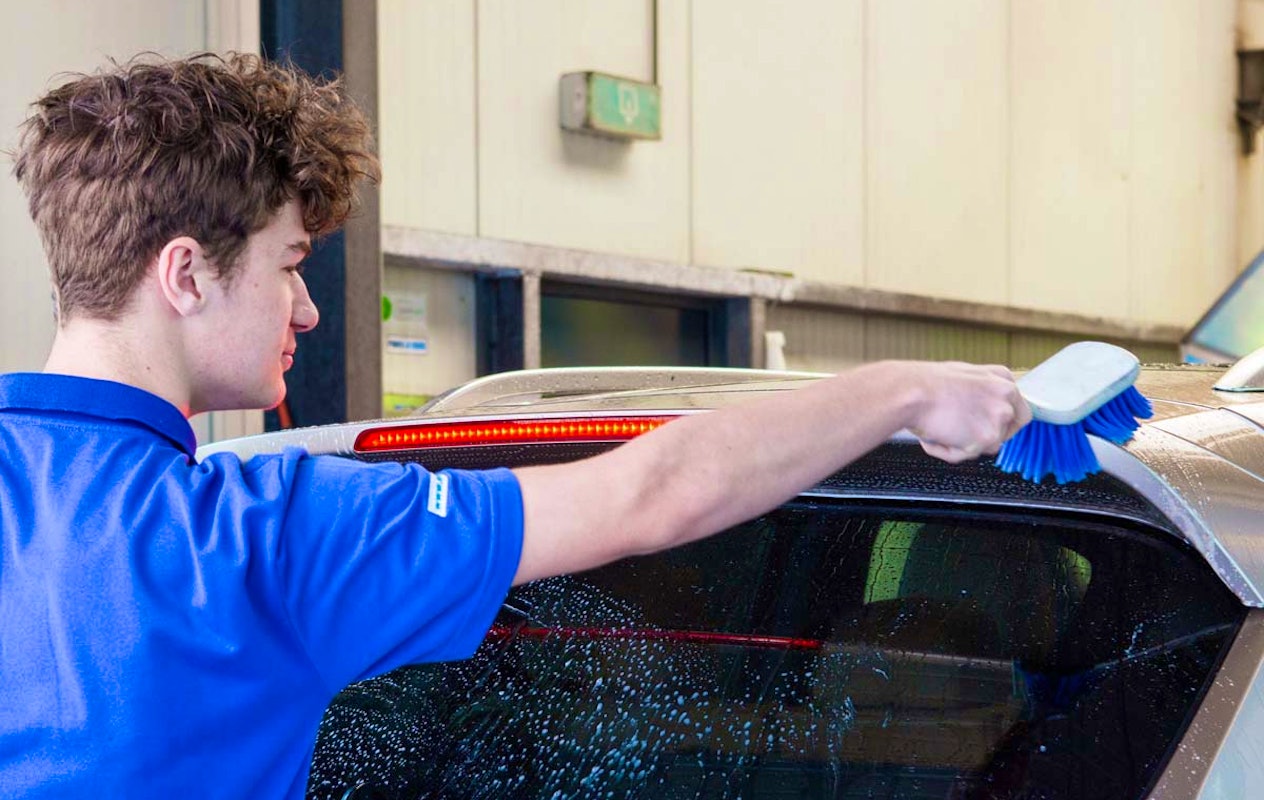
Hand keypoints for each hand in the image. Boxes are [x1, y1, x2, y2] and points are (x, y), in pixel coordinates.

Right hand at [906, 362, 1030, 462]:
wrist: (911, 392)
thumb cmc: (925, 384)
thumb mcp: (962, 378)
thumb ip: (980, 394)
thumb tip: (975, 412)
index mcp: (1001, 378)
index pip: (1017, 408)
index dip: (1002, 422)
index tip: (986, 426)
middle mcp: (1006, 395)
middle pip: (1010, 429)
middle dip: (988, 436)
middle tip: (962, 434)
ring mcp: (999, 417)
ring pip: (988, 445)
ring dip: (964, 444)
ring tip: (940, 429)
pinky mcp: (987, 437)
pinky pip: (968, 455)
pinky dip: (949, 451)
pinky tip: (936, 435)